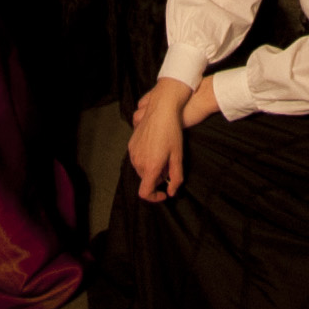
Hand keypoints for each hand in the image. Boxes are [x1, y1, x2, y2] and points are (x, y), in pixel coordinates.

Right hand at [126, 83, 194, 202]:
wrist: (161, 110)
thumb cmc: (172, 132)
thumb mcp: (178, 156)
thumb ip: (176, 177)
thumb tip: (171, 192)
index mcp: (150, 166)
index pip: (145, 192)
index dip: (154, 197)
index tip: (163, 193)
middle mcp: (139, 162)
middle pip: (146, 180)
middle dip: (157, 178)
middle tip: (169, 165)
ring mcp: (133, 153)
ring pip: (141, 170)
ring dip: (151, 169)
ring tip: (163, 155)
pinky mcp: (131, 145)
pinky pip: (137, 159)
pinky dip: (146, 160)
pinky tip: (155, 147)